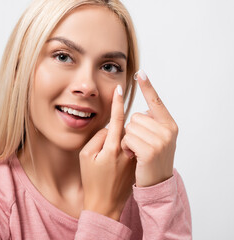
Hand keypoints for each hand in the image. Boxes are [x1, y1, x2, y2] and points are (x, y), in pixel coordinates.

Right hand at [79, 85, 135, 220]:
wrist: (105, 204)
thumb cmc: (92, 181)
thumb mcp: (86, 157)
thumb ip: (98, 138)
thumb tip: (109, 129)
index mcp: (112, 147)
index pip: (117, 119)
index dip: (117, 103)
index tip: (119, 89)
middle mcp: (126, 151)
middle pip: (126, 127)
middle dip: (117, 128)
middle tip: (104, 150)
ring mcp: (133, 157)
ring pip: (129, 137)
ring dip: (121, 139)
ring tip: (108, 161)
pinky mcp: (137, 164)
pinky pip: (132, 147)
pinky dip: (126, 147)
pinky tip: (115, 162)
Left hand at [121, 70, 177, 186]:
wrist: (156, 183)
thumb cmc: (152, 159)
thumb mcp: (157, 139)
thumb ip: (152, 124)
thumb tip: (140, 110)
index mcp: (169, 124)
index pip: (156, 101)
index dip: (147, 87)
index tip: (141, 73)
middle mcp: (168, 130)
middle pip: (135, 116)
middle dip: (131, 130)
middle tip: (140, 145)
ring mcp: (160, 140)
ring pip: (129, 127)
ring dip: (127, 140)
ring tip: (137, 151)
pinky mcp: (150, 151)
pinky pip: (127, 138)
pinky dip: (126, 147)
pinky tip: (133, 156)